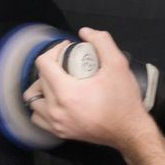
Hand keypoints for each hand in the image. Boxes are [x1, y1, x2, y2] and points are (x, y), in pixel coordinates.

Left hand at [26, 28, 158, 152]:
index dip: (54, 51)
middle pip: (39, 79)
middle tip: (68, 64)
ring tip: (59, 81)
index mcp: (66, 93)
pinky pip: (38, 117)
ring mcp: (56, 124)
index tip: (68, 50)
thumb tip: (84, 32)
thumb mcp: (118, 64)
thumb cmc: (124, 101)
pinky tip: (56, 100)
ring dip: (43, 87)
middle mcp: (56, 110)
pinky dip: (42, 106)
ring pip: (33, 100)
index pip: (43, 64)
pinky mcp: (60, 132)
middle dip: (51, 66)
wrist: (130, 132)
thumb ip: (102, 42)